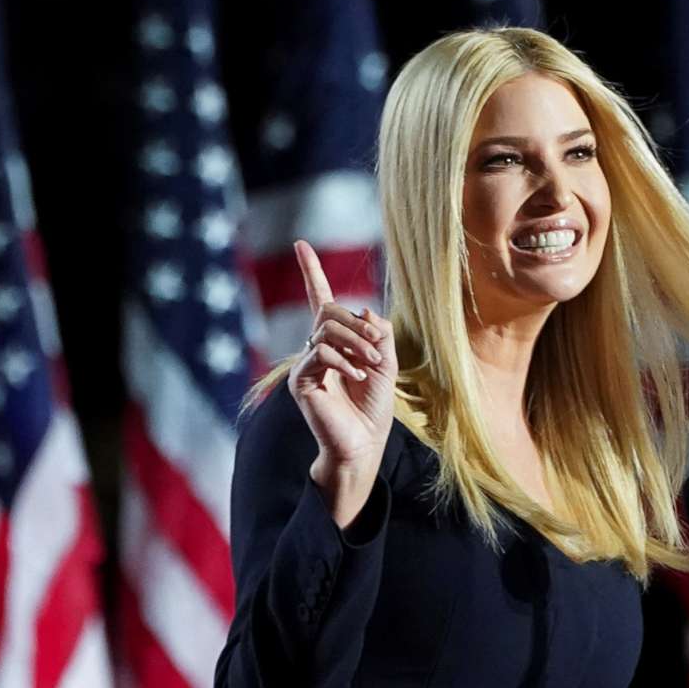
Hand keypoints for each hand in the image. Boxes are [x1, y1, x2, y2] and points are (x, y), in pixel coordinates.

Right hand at [288, 240, 396, 522]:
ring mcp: (306, 363)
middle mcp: (316, 347)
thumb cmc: (374, 407)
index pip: (320, 298)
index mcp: (336, 340)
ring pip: (326, 329)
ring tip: (372, 367)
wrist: (363, 443)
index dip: (311, 270)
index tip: (300, 244)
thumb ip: (380, 333)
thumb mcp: (388, 362)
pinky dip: (344, 362)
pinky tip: (358, 378)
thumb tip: (365, 310)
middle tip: (378, 351)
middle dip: (358, 326)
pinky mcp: (301, 380)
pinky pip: (320, 352)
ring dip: (356, 344)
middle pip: (330, 311)